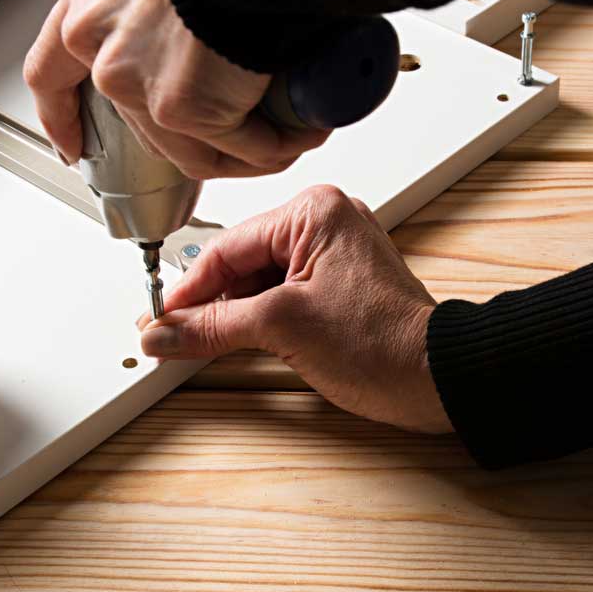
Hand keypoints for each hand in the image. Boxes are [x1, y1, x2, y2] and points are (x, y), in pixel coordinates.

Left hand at [23, 0, 329, 178]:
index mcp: (87, 3)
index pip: (51, 75)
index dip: (63, 116)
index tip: (72, 143)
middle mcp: (104, 52)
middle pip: (140, 124)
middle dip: (192, 133)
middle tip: (234, 130)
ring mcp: (141, 88)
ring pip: (194, 145)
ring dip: (243, 147)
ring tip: (287, 131)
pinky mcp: (186, 110)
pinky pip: (241, 146)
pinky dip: (277, 145)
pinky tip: (303, 132)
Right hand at [138, 185, 451, 433]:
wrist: (435, 379)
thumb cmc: (383, 344)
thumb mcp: (282, 329)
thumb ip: (213, 327)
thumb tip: (166, 331)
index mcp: (315, 212)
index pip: (227, 246)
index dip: (186, 289)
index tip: (157, 319)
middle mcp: (326, 223)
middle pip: (241, 262)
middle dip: (206, 303)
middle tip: (168, 335)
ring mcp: (335, 255)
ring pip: (259, 282)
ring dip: (229, 314)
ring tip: (195, 344)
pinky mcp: (340, 286)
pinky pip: (282, 295)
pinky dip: (256, 320)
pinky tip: (231, 342)